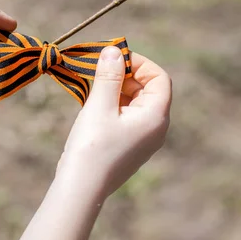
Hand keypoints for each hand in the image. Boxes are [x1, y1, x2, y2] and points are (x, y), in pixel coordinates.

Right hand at [58, 46, 171, 198]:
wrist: (81, 188)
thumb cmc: (92, 146)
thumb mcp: (100, 105)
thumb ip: (108, 75)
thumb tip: (114, 50)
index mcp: (156, 117)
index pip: (159, 78)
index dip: (139, 63)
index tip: (114, 58)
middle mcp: (155, 128)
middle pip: (148, 89)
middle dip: (124, 75)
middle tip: (99, 68)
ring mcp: (142, 139)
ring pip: (135, 102)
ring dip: (115, 89)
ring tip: (92, 85)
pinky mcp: (128, 145)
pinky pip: (126, 116)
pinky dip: (112, 104)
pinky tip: (92, 103)